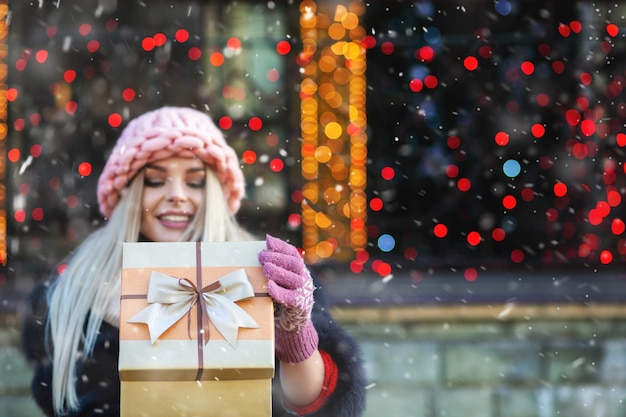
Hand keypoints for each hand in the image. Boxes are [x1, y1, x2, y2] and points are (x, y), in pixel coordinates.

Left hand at [258, 235, 318, 362]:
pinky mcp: (300, 306)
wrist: (292, 325)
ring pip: (294, 279)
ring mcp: (304, 292)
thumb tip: (259, 251)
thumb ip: (271, 269)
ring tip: (266, 269)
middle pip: (294, 263)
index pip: (292, 253)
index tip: (268, 241)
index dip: (281, 246)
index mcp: (299, 270)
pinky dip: (280, 291)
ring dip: (279, 272)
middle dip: (277, 258)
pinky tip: (270, 287)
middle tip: (261, 256)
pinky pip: (291, 298)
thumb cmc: (280, 300)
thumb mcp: (277, 282)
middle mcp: (304, 278)